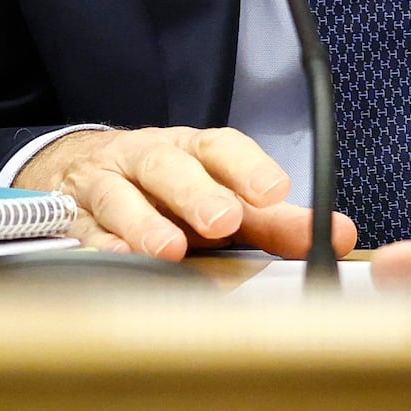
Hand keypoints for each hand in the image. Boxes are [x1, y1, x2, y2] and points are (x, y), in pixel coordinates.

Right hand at [20, 126, 347, 261]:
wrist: (78, 172)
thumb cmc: (167, 190)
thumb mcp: (221, 196)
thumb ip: (276, 221)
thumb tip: (339, 235)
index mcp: (190, 150)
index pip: (221, 148)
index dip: (247, 167)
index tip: (274, 191)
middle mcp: (146, 160)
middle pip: (168, 168)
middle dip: (196, 193)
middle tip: (224, 221)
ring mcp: (104, 186)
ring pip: (119, 197)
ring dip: (144, 224)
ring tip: (169, 250)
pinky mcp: (72, 218)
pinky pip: (84, 233)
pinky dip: (100, 248)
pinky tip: (119, 262)